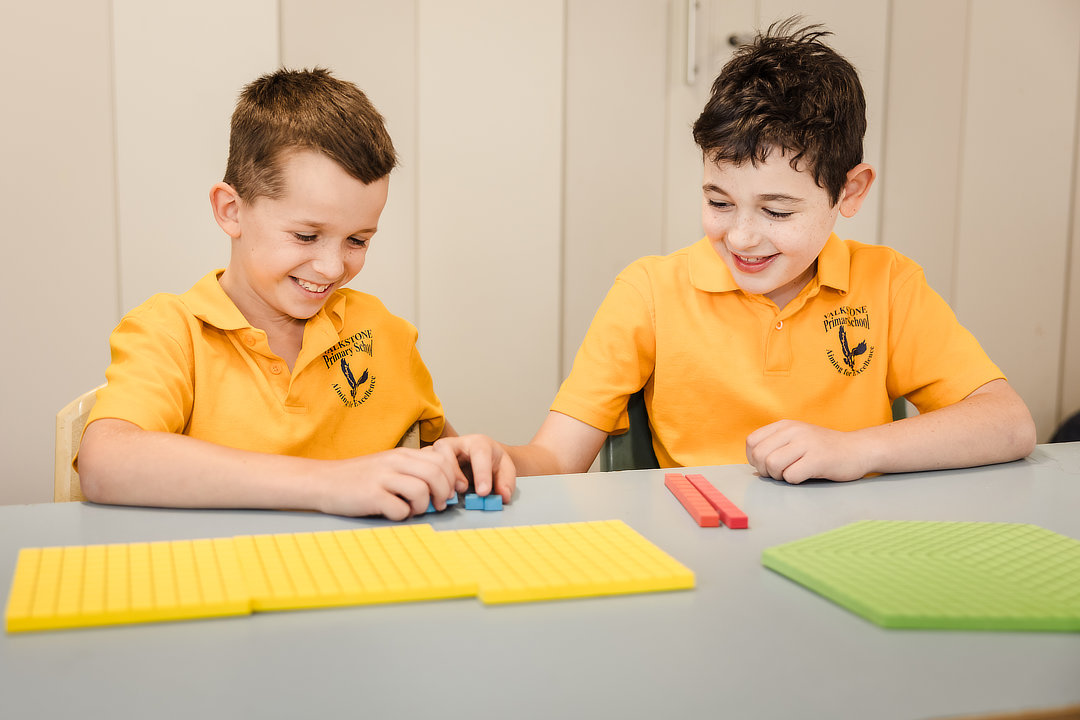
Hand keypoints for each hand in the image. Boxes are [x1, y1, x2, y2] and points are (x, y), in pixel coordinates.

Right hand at [315, 446, 466, 519]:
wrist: (323, 481)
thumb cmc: (359, 477)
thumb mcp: (388, 465)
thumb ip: (413, 468)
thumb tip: (444, 481)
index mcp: (402, 454)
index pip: (441, 459)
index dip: (452, 477)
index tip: (452, 491)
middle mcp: (394, 462)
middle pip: (436, 474)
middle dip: (444, 493)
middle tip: (438, 505)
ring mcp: (382, 478)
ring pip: (421, 491)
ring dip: (423, 506)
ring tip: (413, 510)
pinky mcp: (371, 496)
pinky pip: (400, 509)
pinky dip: (402, 516)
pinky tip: (394, 514)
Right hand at [433, 434, 516, 501]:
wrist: (482, 457)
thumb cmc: (492, 462)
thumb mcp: (505, 470)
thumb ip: (506, 483)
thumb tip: (502, 496)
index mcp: (478, 443)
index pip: (479, 452)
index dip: (481, 473)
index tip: (483, 492)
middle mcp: (456, 443)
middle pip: (445, 448)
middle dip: (452, 471)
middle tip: (462, 489)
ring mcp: (439, 451)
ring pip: (429, 456)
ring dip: (437, 476)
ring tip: (449, 493)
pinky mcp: (429, 460)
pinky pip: (420, 466)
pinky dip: (426, 480)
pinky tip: (436, 493)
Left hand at [745, 420, 870, 483]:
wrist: (858, 450)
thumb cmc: (824, 449)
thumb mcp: (797, 438)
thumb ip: (775, 444)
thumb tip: (753, 460)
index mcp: (785, 425)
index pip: (752, 442)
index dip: (754, 458)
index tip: (767, 465)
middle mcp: (794, 431)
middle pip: (759, 455)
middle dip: (765, 470)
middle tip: (780, 473)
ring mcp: (806, 443)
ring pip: (772, 464)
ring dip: (779, 476)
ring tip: (792, 474)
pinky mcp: (818, 459)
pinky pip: (791, 475)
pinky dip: (795, 481)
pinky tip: (806, 476)